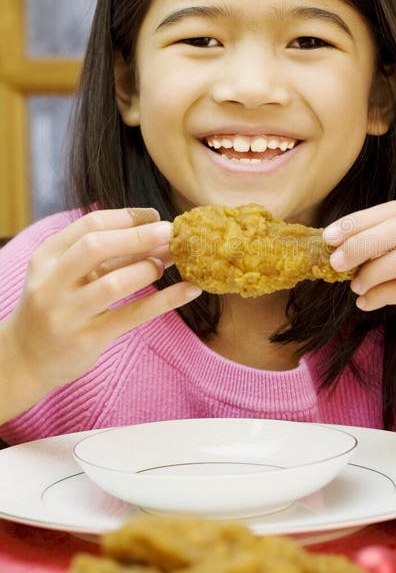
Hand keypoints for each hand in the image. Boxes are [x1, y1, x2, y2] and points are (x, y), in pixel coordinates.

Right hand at [0, 208, 200, 413]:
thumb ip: (105, 254)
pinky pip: (132, 315)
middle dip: (138, 237)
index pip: (89, 225)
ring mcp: (66, 313)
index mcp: (46, 257)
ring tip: (166, 264)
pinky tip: (190, 290)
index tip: (155, 216)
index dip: (127, 217)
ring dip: (148, 269)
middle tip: (170, 233)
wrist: (27, 357)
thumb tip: (158, 232)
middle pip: (96, 247)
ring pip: (114, 284)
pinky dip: (166, 300)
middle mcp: (51, 283)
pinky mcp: (86, 340)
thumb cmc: (57, 305)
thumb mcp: (67, 273)